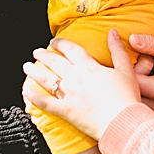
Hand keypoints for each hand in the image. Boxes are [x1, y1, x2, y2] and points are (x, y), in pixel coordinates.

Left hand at [23, 34, 141, 140]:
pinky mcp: (65, 110)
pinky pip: (45, 102)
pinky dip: (34, 97)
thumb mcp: (126, 70)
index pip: (71, 49)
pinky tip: (26, 92)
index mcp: (89, 67)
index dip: (60, 43)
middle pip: (55, 62)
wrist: (123, 121)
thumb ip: (117, 50)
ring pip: (46, 79)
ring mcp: (68, 94)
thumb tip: (112, 31)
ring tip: (26, 67)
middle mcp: (75, 77)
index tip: (53, 41)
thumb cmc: (127, 97)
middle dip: (43, 55)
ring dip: (34, 72)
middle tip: (36, 52)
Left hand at [129, 32, 153, 114]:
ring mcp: (153, 113)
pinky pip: (133, 104)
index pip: (132, 78)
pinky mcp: (150, 115)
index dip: (135, 67)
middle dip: (132, 77)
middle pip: (128, 89)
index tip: (147, 62)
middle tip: (146, 71)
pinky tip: (142, 88)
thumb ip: (151, 43)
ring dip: (132, 87)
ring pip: (129, 97)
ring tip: (146, 80)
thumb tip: (132, 39)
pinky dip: (134, 95)